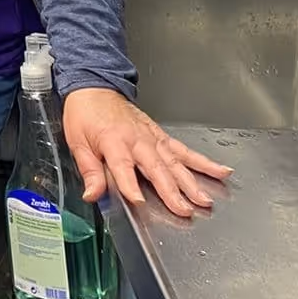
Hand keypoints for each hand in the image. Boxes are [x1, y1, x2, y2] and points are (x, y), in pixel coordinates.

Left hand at [63, 88, 231, 218]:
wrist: (94, 87)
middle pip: (156, 168)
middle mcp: (137, 139)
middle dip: (171, 191)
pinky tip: (220, 171)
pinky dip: (203, 161)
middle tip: (184, 211)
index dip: (130, 184)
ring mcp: (152, 137)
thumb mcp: (77, 142)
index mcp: (112, 140)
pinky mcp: (161, 136)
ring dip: (191, 182)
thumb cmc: (85, 114)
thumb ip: (89, 171)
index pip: (122, 166)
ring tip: (204, 200)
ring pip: (175, 162)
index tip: (138, 201)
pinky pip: (184, 150)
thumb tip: (92, 195)